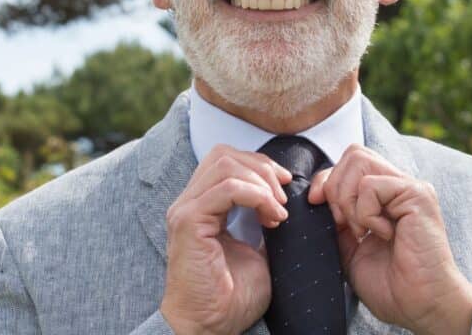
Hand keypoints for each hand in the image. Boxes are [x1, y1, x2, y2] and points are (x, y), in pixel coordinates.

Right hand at [160, 144, 292, 334]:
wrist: (211, 327)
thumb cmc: (231, 297)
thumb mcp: (258, 249)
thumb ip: (263, 220)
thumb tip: (285, 201)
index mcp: (202, 206)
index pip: (226, 160)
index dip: (259, 165)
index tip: (286, 187)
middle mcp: (189, 203)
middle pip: (224, 154)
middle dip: (262, 168)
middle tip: (285, 194)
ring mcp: (185, 210)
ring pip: (226, 165)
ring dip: (262, 182)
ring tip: (278, 210)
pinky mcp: (188, 222)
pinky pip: (227, 189)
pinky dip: (256, 195)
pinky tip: (271, 216)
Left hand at [308, 145, 471, 334]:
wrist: (419, 305)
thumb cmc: (391, 285)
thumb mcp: (350, 248)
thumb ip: (337, 220)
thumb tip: (316, 195)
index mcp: (385, 196)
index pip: (348, 163)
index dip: (325, 181)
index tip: (317, 206)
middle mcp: (398, 185)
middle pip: (353, 153)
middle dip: (335, 187)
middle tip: (345, 224)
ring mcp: (409, 187)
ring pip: (359, 160)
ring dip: (349, 199)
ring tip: (363, 230)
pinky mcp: (417, 194)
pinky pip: (371, 185)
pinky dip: (366, 213)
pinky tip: (384, 234)